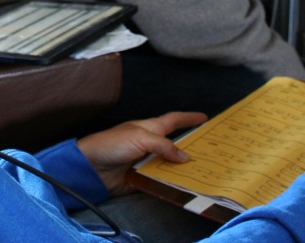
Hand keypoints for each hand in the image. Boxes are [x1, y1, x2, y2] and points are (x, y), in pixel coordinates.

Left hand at [76, 111, 206, 194]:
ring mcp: (147, 162)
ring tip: (206, 174)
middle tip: (213, 152)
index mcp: (150, 129)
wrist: (90, 167)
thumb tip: (184, 157)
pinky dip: (171, 184)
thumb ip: (163, 146)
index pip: (173, 121)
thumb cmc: (111, 144)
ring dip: (184, 170)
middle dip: (192, 148)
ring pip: (171, 166)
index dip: (188, 118)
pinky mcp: (143, 178)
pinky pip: (161, 181)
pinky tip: (184, 188)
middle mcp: (151, 145)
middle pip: (176, 146)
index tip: (205, 117)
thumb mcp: (140, 138)